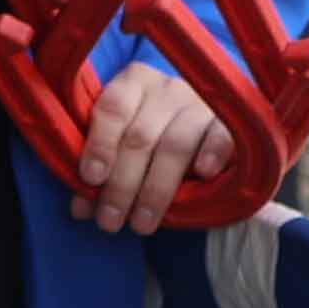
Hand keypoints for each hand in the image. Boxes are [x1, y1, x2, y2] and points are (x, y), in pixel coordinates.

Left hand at [75, 60, 234, 234]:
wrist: (200, 130)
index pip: (113, 107)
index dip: (100, 144)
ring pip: (176, 144)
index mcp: (133, 83)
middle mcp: (166, 88)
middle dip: (122, 183)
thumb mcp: (121, 151)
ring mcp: (199, 104)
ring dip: (156, 189)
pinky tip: (202, 174)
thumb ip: (100, 176)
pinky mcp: (228, 122)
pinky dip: (211, 153)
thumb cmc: (151, 140)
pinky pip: (221, 136)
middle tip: (110, 221)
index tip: (91, 178)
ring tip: (142, 223)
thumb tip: (80, 209)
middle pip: (141, 136)